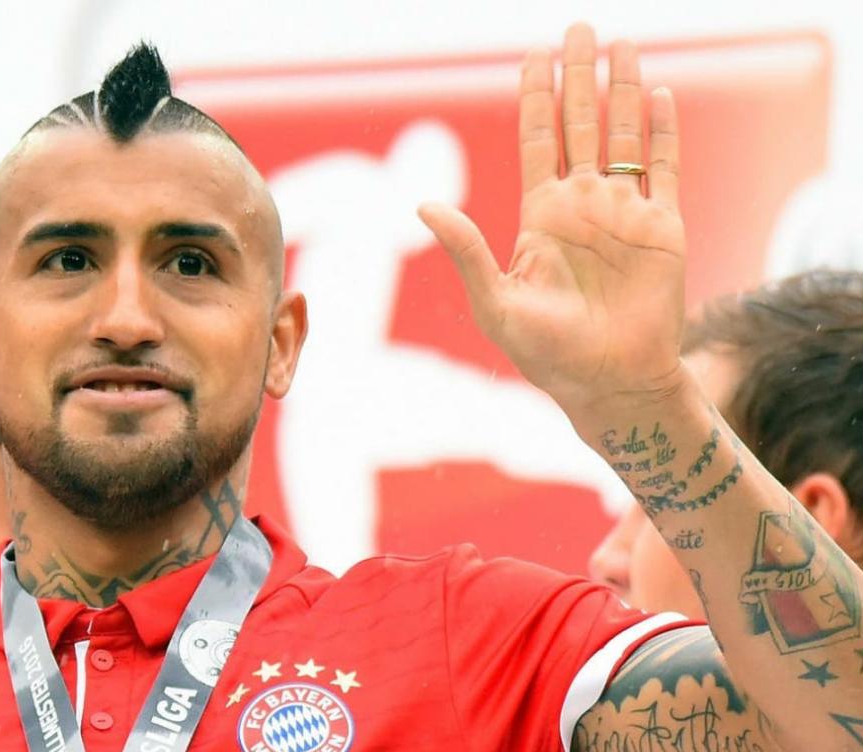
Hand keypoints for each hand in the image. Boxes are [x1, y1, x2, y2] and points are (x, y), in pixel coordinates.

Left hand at [419, 23, 686, 413]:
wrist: (608, 382)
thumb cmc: (544, 353)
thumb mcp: (494, 302)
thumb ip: (465, 250)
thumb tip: (422, 205)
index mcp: (541, 215)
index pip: (537, 139)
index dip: (535, 97)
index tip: (534, 54)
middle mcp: (582, 205)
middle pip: (581, 124)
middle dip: (579, 76)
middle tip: (580, 27)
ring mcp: (623, 212)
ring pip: (624, 136)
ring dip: (622, 90)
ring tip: (622, 44)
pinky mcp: (663, 228)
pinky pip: (663, 168)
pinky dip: (661, 131)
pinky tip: (656, 93)